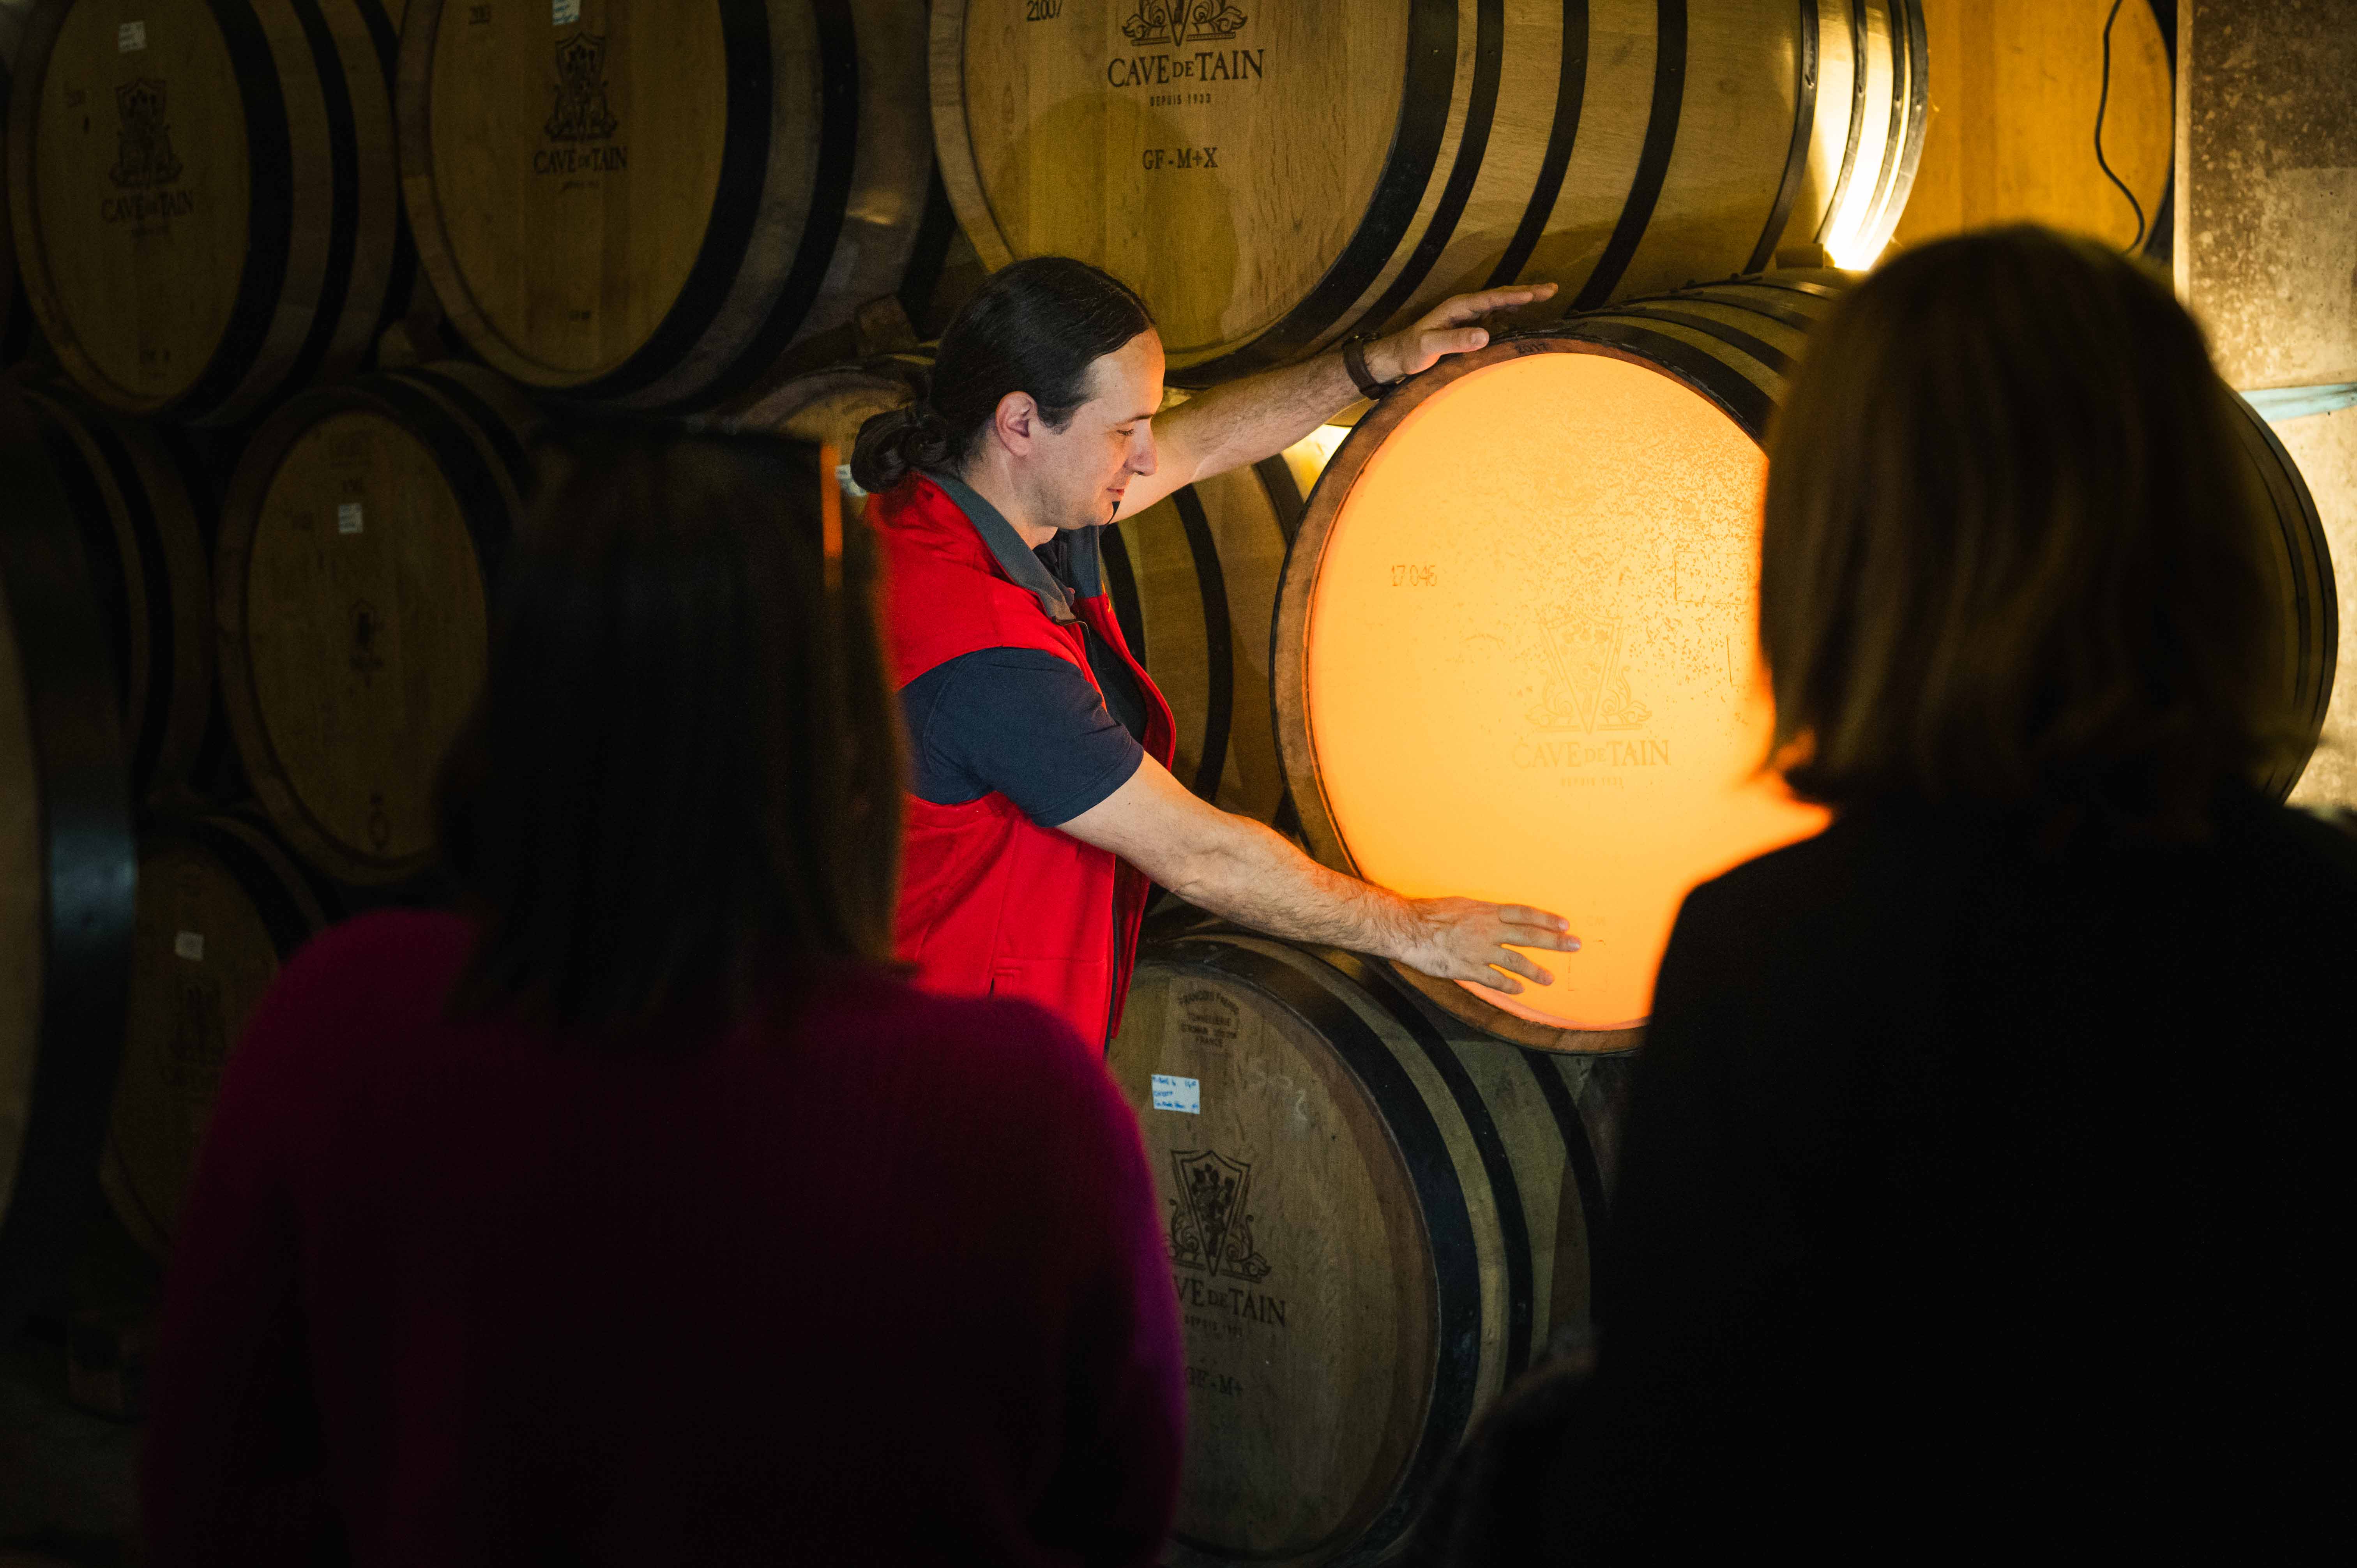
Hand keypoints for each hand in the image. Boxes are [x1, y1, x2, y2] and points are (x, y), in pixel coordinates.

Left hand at [1369, 283, 1559, 381]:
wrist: (1398, 356)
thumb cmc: (1411, 352)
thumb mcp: (1430, 347)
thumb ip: (1455, 341)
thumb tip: (1485, 335)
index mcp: (1458, 307)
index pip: (1491, 298)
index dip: (1513, 296)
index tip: (1534, 294)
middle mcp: (1465, 307)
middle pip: (1500, 295)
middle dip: (1527, 291)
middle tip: (1552, 289)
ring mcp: (1468, 316)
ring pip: (1500, 302)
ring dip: (1522, 298)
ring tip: (1546, 294)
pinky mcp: (1469, 326)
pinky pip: (1495, 314)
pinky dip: (1512, 310)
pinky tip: (1523, 312)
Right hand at [1393, 897, 1578, 994]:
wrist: (1408, 928)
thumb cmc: (1430, 913)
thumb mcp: (1460, 904)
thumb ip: (1480, 913)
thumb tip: (1493, 915)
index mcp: (1486, 911)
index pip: (1524, 914)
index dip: (1546, 919)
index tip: (1564, 924)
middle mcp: (1488, 930)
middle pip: (1528, 935)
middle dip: (1554, 942)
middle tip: (1575, 946)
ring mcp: (1480, 951)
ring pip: (1515, 962)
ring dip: (1535, 971)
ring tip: (1551, 979)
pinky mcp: (1468, 969)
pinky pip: (1494, 980)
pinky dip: (1508, 986)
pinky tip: (1519, 990)